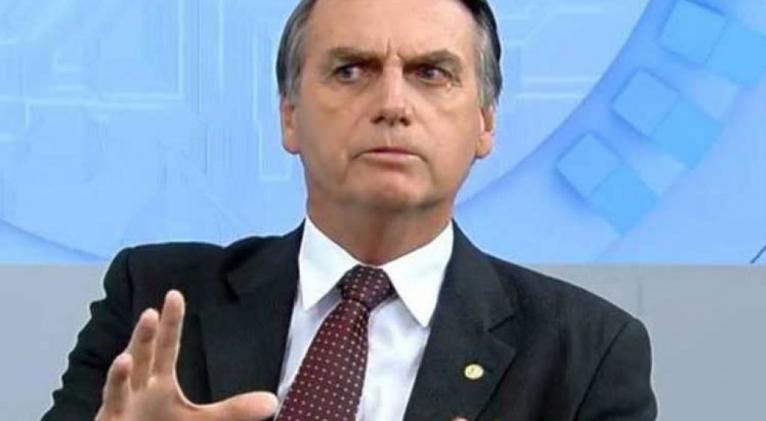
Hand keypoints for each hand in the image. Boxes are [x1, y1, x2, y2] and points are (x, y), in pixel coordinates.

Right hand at [95, 290, 277, 420]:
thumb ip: (234, 410)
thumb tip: (273, 400)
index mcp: (158, 382)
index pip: (167, 346)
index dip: (171, 322)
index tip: (175, 294)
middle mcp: (138, 388)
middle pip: (143, 356)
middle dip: (145, 335)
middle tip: (153, 311)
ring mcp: (121, 405)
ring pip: (121, 381)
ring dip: (124, 365)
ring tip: (128, 356)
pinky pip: (112, 405)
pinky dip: (115, 388)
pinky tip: (119, 366)